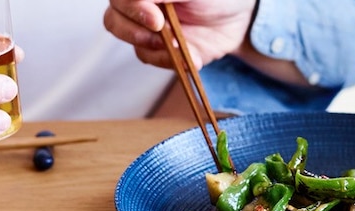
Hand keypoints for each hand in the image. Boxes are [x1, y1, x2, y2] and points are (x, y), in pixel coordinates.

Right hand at [103, 0, 255, 69]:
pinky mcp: (162, 50)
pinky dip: (170, 62)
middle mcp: (140, 6)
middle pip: (114, 20)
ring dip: (155, 49)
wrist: (241, 16)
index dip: (133, 9)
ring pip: (131, 42)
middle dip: (136, 31)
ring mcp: (149, 29)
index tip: (156, 19)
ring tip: (180, 48)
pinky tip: (190, 58)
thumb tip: (142, 2)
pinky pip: (152, 60)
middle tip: (162, 32)